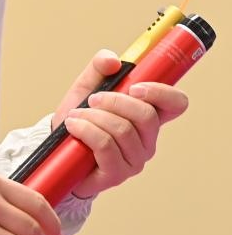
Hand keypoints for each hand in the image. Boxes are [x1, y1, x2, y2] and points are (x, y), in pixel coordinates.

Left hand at [52, 50, 188, 197]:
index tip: (135, 87)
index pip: (176, 104)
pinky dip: (85, 130)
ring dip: (93, 116)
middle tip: (93, 99)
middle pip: (146, 116)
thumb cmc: (80, 117)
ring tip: (76, 115)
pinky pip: (105, 146)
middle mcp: (147, 140)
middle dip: (115, 101)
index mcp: (148, 115)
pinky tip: (73, 126)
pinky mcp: (117, 174)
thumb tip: (113, 60)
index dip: (162, 93)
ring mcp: (135, 159)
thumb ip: (99, 67)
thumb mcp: (87, 86)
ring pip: (122, 130)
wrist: (59, 147)